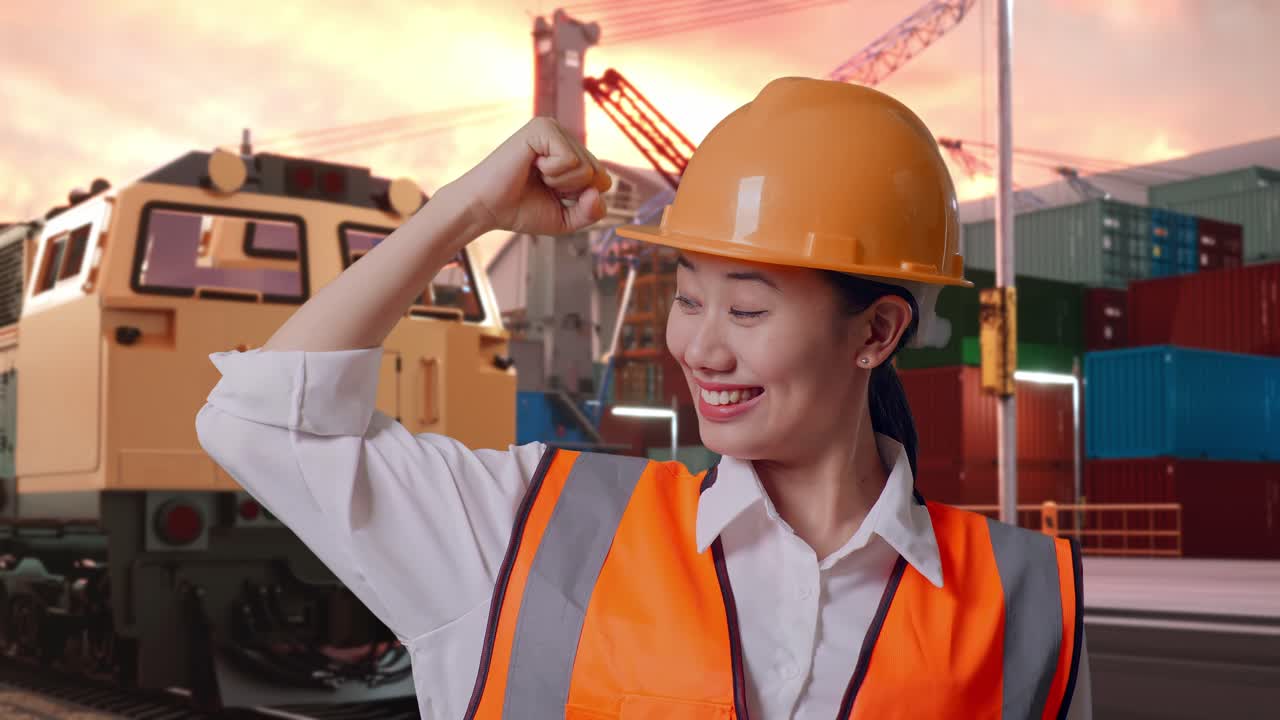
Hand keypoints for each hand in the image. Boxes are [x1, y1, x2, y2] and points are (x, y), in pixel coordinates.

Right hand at [445, 116, 612, 236]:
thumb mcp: (567, 219)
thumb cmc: (522, 210)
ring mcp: (554, 129)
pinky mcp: (542, 128)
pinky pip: (570, 159)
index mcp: (571, 153)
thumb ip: (592, 211)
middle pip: (598, 174)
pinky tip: (532, 166)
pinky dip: (552, 173)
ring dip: (560, 183)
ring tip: (536, 175)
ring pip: (586, 168)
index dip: (580, 199)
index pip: (603, 181)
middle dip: (572, 192)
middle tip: (542, 186)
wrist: (486, 209)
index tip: (552, 194)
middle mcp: (564, 136)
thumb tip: (600, 189)